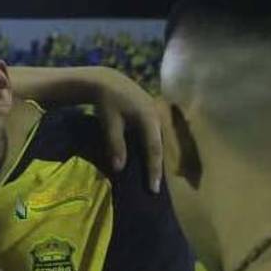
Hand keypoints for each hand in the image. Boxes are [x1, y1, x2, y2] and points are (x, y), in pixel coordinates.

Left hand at [88, 67, 164, 191]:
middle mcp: (157, 117)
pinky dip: (156, 149)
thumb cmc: (107, 102)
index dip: (154, 170)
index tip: (154, 189)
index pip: (154, 150)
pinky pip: (158, 135)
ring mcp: (157, 114)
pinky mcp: (153, 114)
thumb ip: (115, 144)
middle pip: (163, 147)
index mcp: (149, 119)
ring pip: (161, 141)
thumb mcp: (110, 122)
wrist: (107, 81)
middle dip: (161, 168)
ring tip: (157, 178)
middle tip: (159, 188)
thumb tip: (118, 168)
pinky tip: (152, 160)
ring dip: (160, 159)